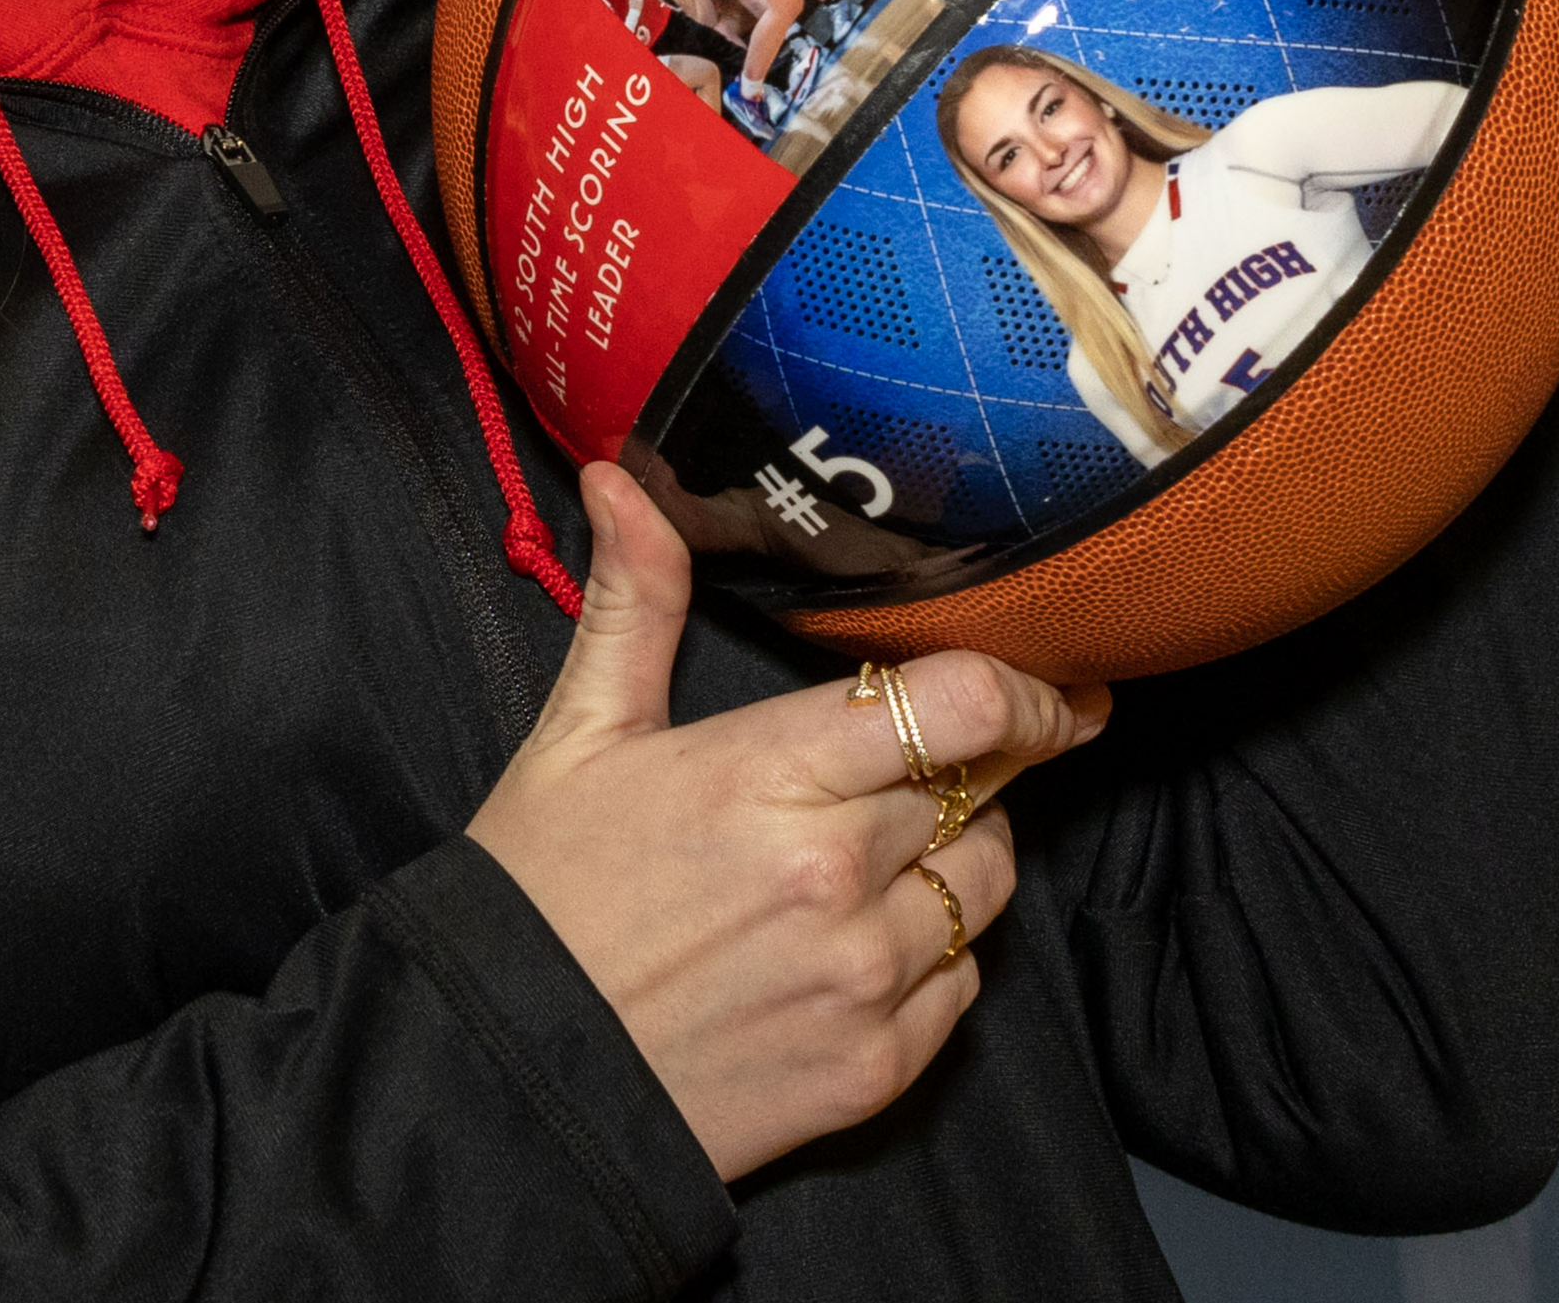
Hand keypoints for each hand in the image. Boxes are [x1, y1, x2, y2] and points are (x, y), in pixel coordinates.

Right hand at [469, 466, 1109, 1182]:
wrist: (512, 1078)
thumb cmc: (541, 892)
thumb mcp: (578, 732)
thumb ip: (633, 600)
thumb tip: (621, 480)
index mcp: (770, 777)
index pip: (962, 706)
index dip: (1023, 686)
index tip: (1046, 678)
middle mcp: (840, 877)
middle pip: (987, 789)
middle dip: (972, 762)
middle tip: (928, 751)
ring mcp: (866, 981)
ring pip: (991, 885)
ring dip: (958, 852)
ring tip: (874, 844)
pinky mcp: (876, 1072)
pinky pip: (965, 986)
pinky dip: (936, 952)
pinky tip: (857, 935)